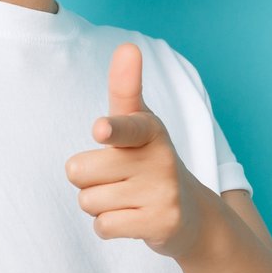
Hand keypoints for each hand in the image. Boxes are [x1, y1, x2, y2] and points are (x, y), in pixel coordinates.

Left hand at [64, 42, 205, 259]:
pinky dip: (108, 226)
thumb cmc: (150, 161)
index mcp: (150, 129)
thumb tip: (128, 46)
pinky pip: (103, 226)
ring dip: (98, 204)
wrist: (192, 215)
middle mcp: (160, 158)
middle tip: (117, 178)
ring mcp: (164, 193)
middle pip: (79, 171)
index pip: (126, 125)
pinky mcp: (161, 224)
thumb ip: (126, 88)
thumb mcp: (140, 124)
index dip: (111, 129)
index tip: (101, 129)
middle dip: (88, 179)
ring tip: (127, 198)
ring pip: (88, 201)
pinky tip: (132, 218)